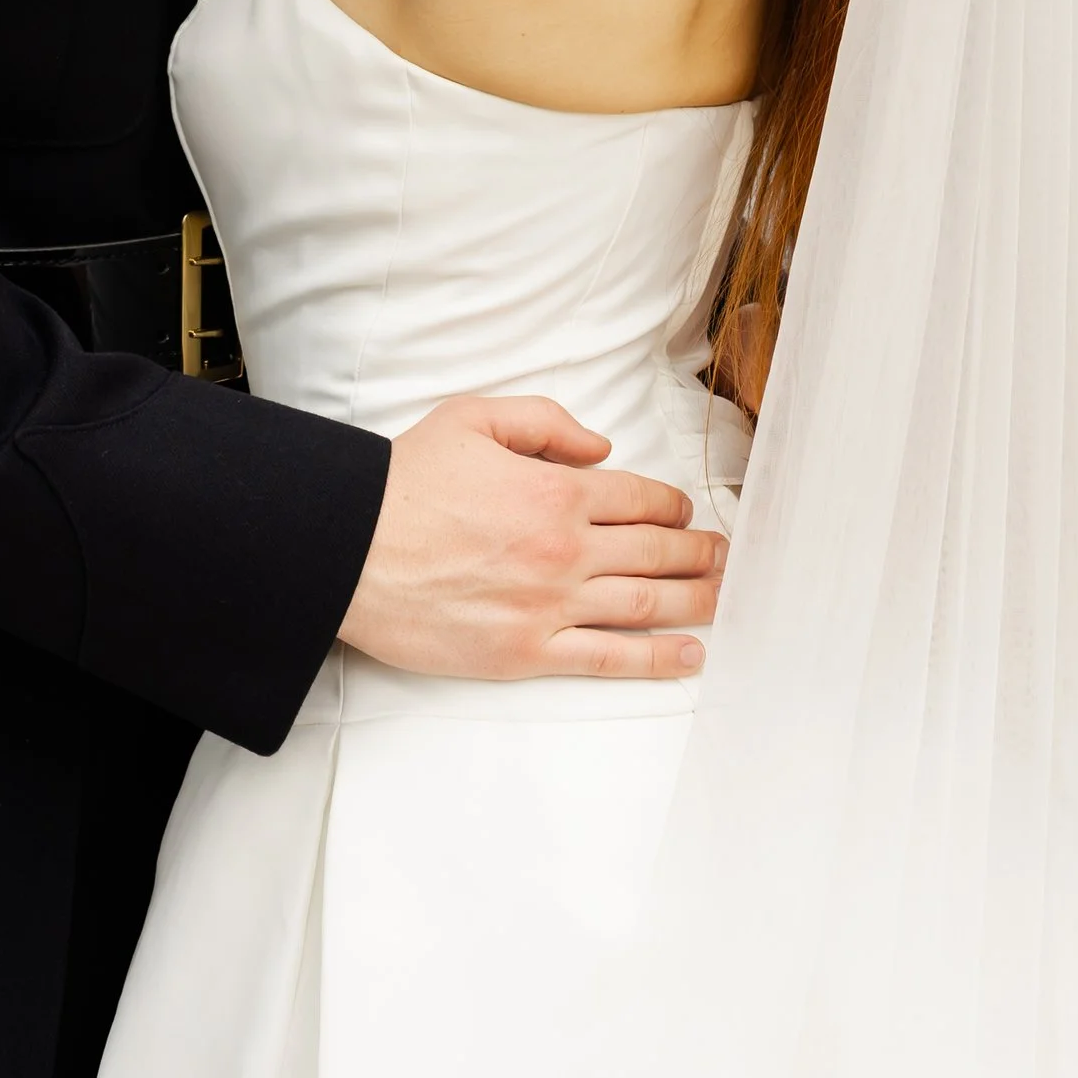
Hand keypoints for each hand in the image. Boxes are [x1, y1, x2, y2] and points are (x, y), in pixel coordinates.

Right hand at [336, 392, 720, 681]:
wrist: (352, 549)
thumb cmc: (406, 482)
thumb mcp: (473, 417)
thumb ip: (545, 422)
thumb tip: (602, 447)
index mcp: (555, 489)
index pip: (638, 497)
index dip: (671, 504)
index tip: (685, 512)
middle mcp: (564, 549)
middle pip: (654, 552)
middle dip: (699, 553)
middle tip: (725, 557)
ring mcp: (549, 605)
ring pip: (644, 605)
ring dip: (695, 601)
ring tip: (725, 599)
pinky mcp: (526, 652)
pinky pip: (606, 659)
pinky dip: (655, 660)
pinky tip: (689, 656)